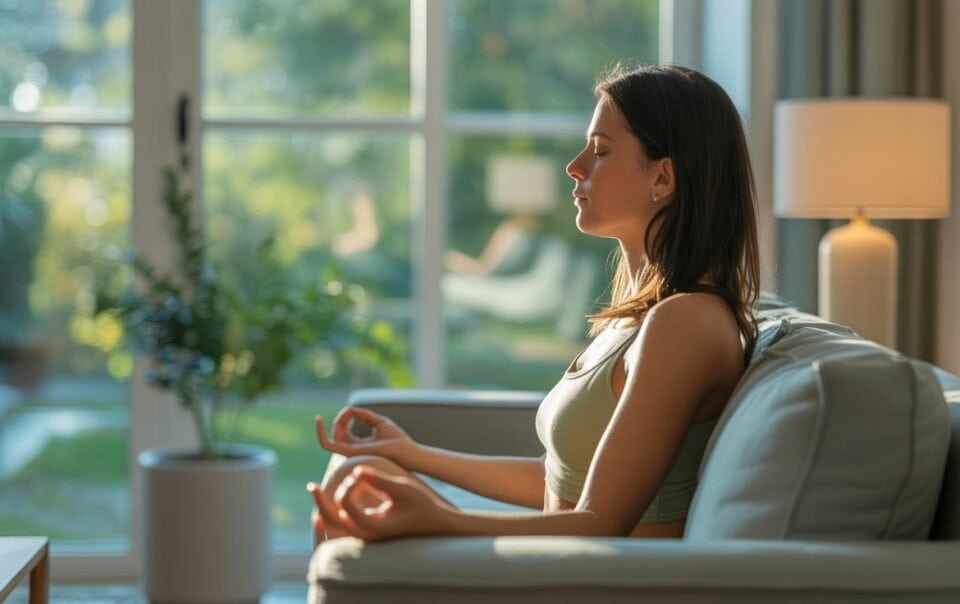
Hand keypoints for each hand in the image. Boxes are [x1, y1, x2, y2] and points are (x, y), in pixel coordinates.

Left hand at [307, 466, 446, 541]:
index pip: (347, 505)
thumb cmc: (422, 504)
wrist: (434, 522)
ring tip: (314, 489)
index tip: (361, 473)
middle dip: (320, 502)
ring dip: (323, 507)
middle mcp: (366, 534)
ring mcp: (366, 535)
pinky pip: (342, 523)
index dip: (350, 484)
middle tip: (311, 485)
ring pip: (335, 523)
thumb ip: (379, 480)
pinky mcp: (367, 530)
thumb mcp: (402, 489)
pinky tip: (328, 499)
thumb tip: (356, 469)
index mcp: (373, 526)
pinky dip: (332, 511)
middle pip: (333, 521)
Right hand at [315, 407, 414, 462]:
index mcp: (358, 445)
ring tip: (343, 414)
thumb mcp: (379, 422)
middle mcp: (352, 450)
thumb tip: (349, 409)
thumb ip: (364, 415)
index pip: (342, 432)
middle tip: (350, 413)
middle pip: (335, 434)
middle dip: (339, 420)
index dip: (344, 417)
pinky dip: (320, 433)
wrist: (408, 452)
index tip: (353, 411)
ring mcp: (350, 452)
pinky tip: (318, 420)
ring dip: (330, 424)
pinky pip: (328, 444)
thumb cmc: (397, 439)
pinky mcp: (350, 452)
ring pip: (327, 440)